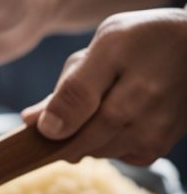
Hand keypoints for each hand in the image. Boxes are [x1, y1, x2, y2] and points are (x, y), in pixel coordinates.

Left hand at [22, 8, 186, 164]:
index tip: (38, 119)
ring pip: (97, 152)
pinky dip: (110, 140)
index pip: (65, 133)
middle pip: (78, 145)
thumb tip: (34, 123)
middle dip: (70, 125)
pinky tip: (120, 115)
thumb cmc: (149, 38)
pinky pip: (118, 155)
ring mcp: (150, 141)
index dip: (47, 129)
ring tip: (110, 97)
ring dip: (90, 132)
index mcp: (123, 99)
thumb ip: (71, 87)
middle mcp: (140, 126)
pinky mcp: (158, 148)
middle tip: (87, 92)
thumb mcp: (107, 44)